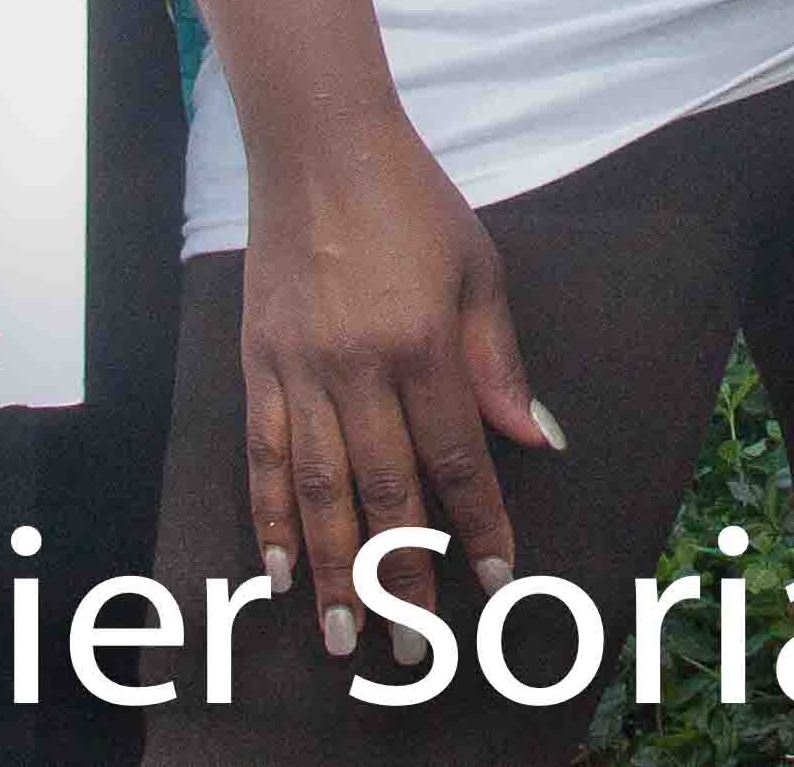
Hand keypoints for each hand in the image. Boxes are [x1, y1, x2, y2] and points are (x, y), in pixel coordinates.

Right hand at [238, 127, 556, 657]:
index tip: (494, 580)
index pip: (457, 458)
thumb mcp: (479, 267)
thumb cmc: (413, 201)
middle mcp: (358, 364)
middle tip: (415, 650)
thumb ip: (499, 361)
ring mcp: (300, 367)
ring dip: (332, 569)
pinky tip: (279, 568)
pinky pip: (264, 453)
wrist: (318, 144)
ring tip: (346, 634)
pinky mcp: (258, 362)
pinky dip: (270, 515)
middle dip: (404, 577)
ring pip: (318, 489)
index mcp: (424, 341)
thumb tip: (536, 440)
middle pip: (385, 492)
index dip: (478, 525)